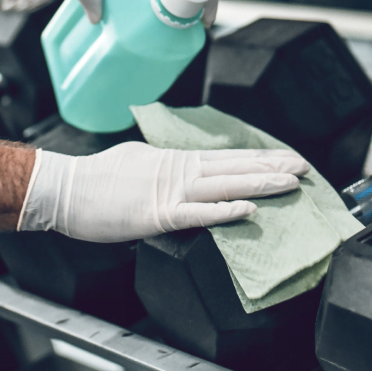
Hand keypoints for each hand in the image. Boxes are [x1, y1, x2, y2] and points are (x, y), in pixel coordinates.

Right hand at [18, 143, 307, 242]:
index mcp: (175, 159)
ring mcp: (170, 192)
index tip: (286, 156)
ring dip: (259, 184)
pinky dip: (224, 210)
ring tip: (290, 183)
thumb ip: (164, 165)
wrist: (66, 190)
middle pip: (234, 167)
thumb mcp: (139, 159)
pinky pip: (197, 213)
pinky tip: (247, 209)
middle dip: (272, 168)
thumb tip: (182, 167)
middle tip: (305, 168)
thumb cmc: (97, 178)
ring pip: (224, 185)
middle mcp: (178, 171)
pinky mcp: (158, 214)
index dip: (260, 157)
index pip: (227, 157)